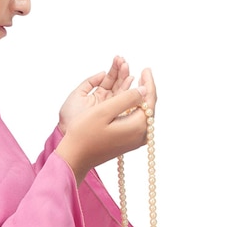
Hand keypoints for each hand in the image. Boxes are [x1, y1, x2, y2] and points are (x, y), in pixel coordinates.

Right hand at [56, 68, 156, 184]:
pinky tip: (132, 99)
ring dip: (142, 97)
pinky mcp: (128, 142)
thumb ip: (126, 98)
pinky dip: (136, 107)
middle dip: (146, 88)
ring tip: (140, 81)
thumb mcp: (104, 111)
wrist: (75, 158)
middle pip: (150, 106)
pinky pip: (138, 120)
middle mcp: (141, 135)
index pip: (150, 99)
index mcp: (137, 126)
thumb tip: (143, 89)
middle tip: (144, 72)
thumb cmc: (84, 134)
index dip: (148, 82)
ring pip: (145, 114)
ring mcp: (135, 140)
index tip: (146, 69)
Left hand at [58, 56, 132, 133]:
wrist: (68, 133)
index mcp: (97, 95)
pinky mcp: (115, 114)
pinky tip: (131, 80)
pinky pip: (123, 101)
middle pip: (118, 84)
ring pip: (122, 91)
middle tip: (124, 61)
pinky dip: (128, 91)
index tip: (119, 59)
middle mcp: (106, 101)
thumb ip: (90, 82)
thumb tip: (102, 72)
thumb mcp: (77, 94)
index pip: (109, 80)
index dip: (114, 69)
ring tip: (127, 67)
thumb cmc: (69, 117)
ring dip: (126, 78)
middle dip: (122, 71)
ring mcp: (111, 108)